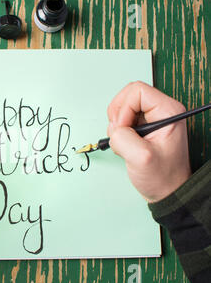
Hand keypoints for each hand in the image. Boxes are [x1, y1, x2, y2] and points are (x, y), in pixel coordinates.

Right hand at [107, 81, 190, 202]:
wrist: (167, 191)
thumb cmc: (162, 177)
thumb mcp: (140, 158)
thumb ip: (123, 138)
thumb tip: (114, 130)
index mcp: (168, 111)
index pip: (137, 91)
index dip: (123, 109)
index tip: (123, 129)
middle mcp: (162, 111)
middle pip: (129, 95)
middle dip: (117, 115)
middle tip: (120, 134)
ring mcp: (152, 119)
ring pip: (123, 107)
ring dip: (116, 125)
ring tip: (125, 143)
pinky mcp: (144, 127)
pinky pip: (123, 119)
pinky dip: (118, 131)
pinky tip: (125, 145)